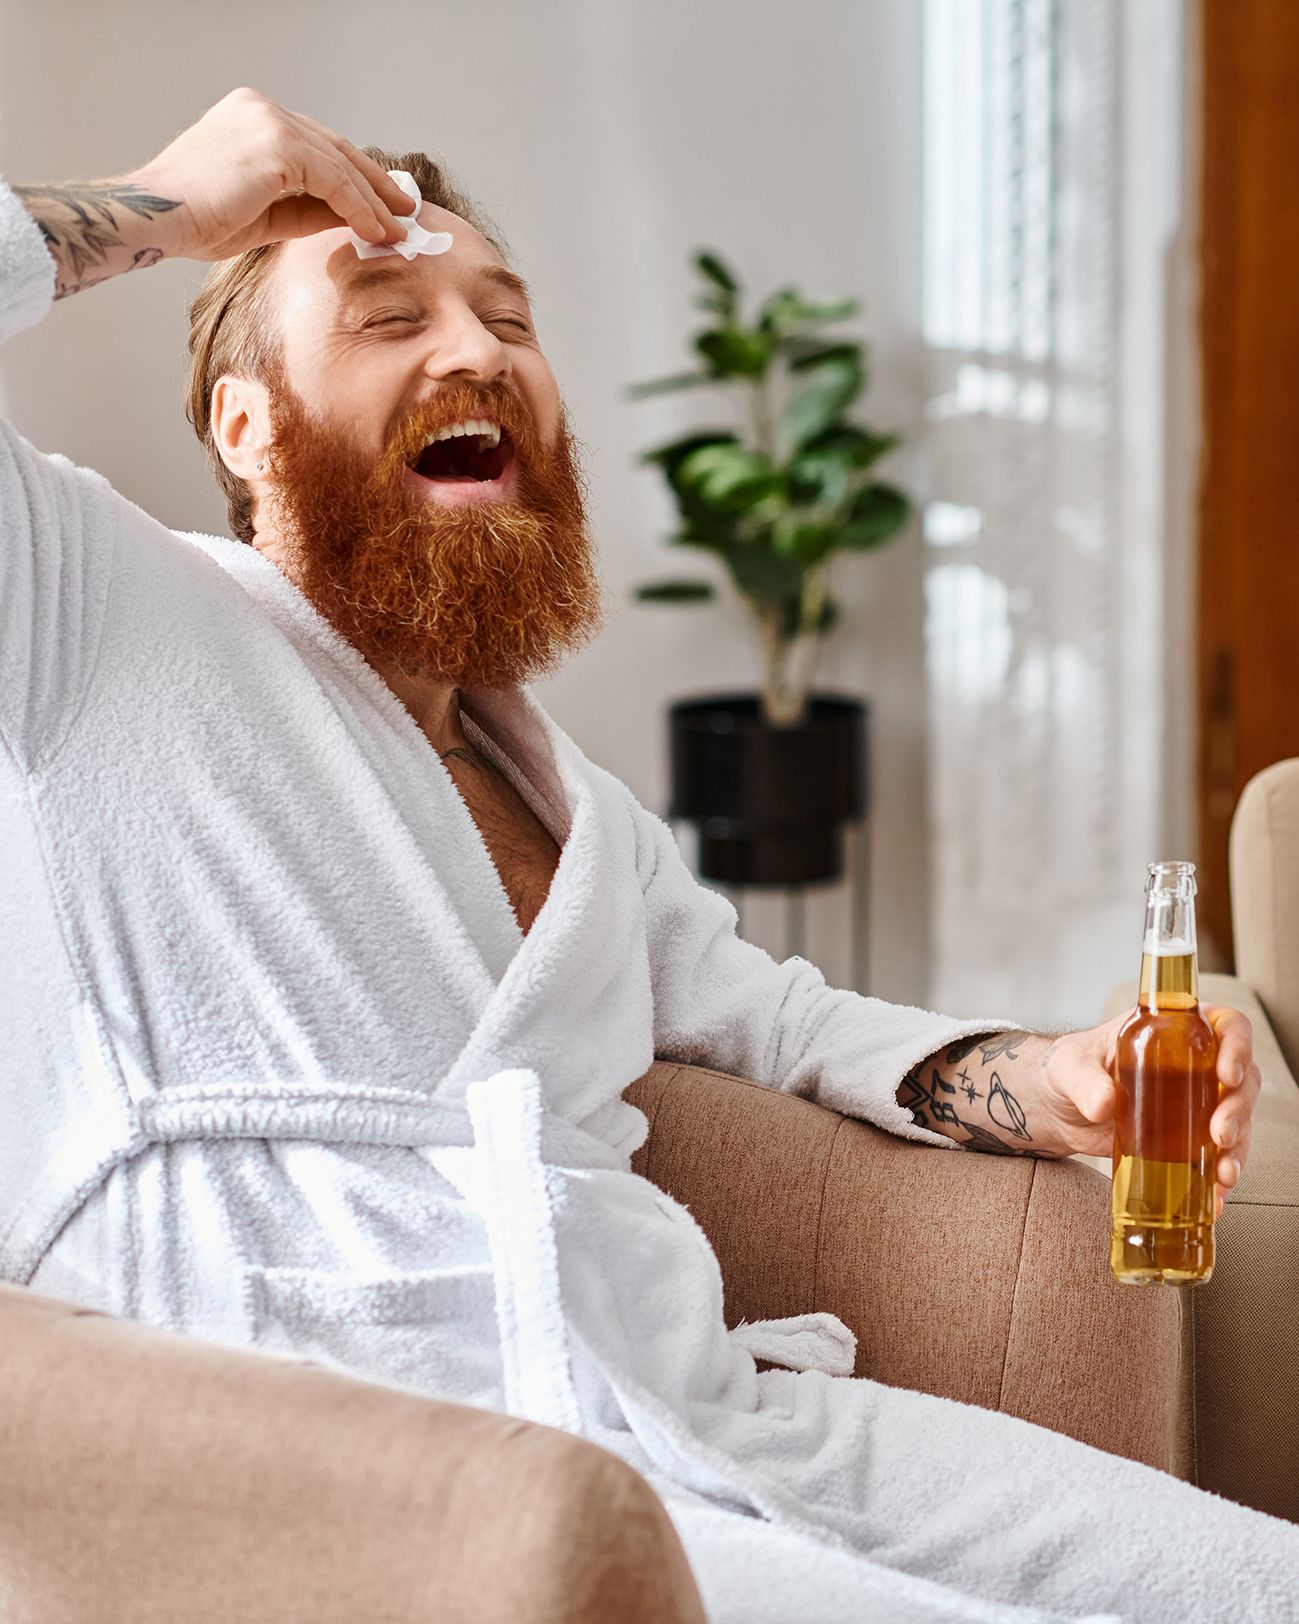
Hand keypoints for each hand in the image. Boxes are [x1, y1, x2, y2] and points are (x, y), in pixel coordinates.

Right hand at [132, 86, 417, 259]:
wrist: (156, 217)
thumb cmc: (197, 220)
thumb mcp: (266, 214)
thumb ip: (308, 208)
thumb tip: (353, 218)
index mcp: (252, 116)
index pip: (317, 145)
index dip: (354, 175)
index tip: (381, 203)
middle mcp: (261, 108)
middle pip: (335, 147)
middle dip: (374, 183)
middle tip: (405, 211)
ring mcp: (269, 121)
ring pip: (339, 163)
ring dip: (372, 201)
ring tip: (396, 230)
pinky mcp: (277, 144)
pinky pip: (333, 178)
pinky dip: (358, 206)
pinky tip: (374, 230)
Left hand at [1034, 1008, 1259, 1215]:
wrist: (1055, 1110)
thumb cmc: (1065, 1071)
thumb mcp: (1068, 1068)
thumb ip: (1084, 1082)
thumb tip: (1103, 1104)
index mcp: (1170, 1032)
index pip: (1224, 1025)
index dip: (1237, 1045)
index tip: (1228, 1073)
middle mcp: (1193, 1066)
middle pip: (1242, 1080)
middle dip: (1238, 1109)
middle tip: (1220, 1135)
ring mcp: (1193, 1104)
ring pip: (1237, 1122)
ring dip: (1237, 1149)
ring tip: (1223, 1176)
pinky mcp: (1186, 1140)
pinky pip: (1216, 1156)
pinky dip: (1219, 1178)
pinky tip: (1214, 1197)